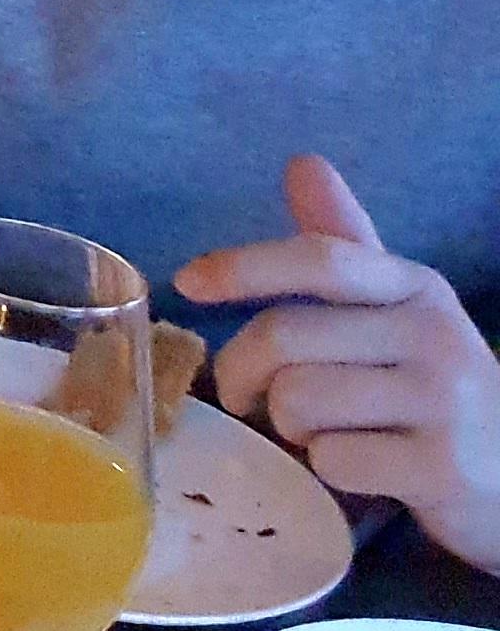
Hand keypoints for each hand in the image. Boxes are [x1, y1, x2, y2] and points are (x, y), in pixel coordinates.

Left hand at [182, 155, 499, 572]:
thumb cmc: (433, 387)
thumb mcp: (398, 310)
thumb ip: (345, 246)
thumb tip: (302, 163)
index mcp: (415, 288)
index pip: (320, 260)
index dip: (245, 266)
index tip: (188, 282)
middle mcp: (433, 335)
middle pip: (283, 338)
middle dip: (242, 372)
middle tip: (246, 396)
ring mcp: (442, 403)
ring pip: (296, 401)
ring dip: (288, 425)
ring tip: (322, 430)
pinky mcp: (440, 468)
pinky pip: (330, 459)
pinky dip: (326, 468)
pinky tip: (360, 467)